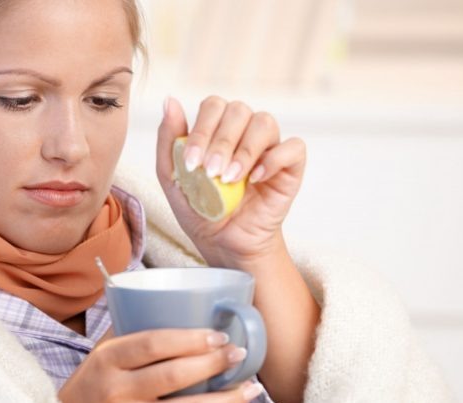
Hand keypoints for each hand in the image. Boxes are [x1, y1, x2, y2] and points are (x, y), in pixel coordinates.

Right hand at [58, 328, 264, 402]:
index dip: (189, 339)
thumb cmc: (96, 379)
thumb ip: (135, 330)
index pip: (152, 344)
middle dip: (211, 365)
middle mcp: (115, 389)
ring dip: (222, 401)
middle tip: (239, 353)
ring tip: (250, 389)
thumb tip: (186, 302)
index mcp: (108, 359)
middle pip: (171, 377)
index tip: (219, 334)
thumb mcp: (105, 351)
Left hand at [156, 96, 305, 267]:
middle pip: (238, 109)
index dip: (201, 130)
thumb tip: (169, 100)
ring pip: (264, 122)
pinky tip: (255, 180)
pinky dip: (273, 161)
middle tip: (210, 173)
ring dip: (244, 151)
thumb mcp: (173, 177)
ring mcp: (269, 146)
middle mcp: (244, 130)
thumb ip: (169, 139)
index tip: (190, 163)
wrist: (224, 242)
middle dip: (220, 141)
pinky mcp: (291, 166)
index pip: (213, 106)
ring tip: (230, 179)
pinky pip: (293, 147)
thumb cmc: (200, 207)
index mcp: (217, 127)